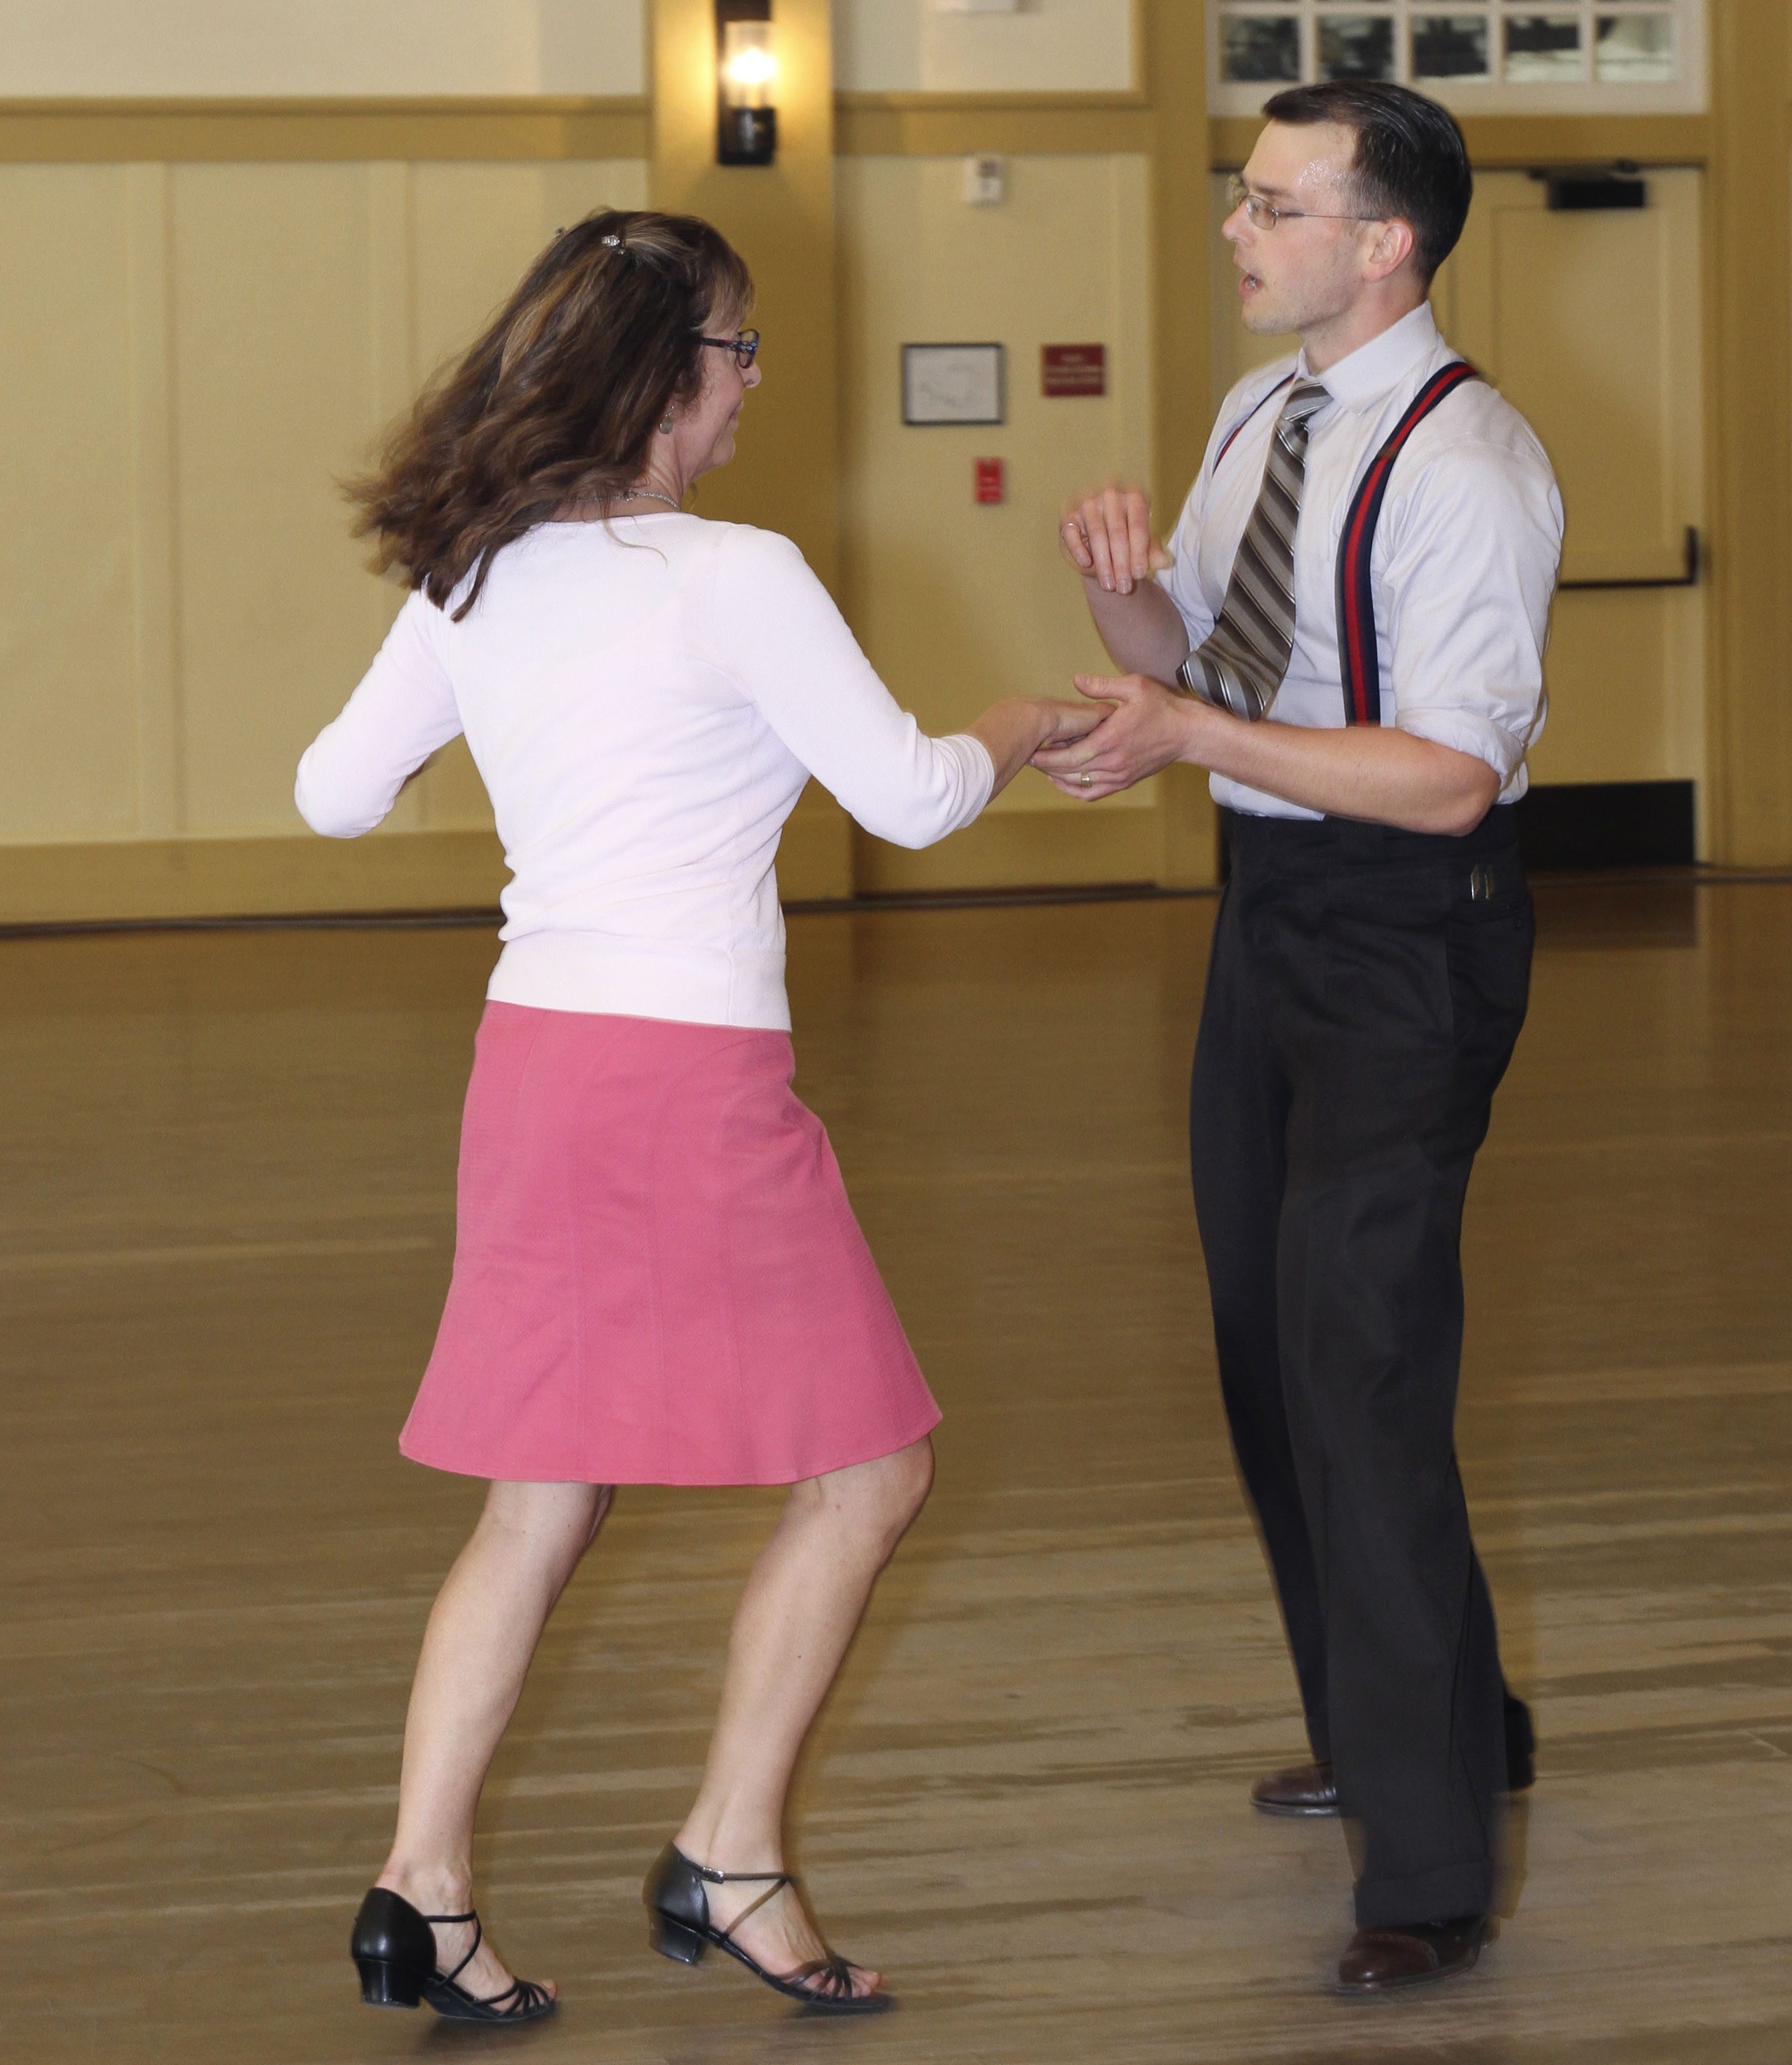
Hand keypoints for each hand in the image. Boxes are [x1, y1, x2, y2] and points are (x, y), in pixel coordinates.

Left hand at [1031, 672, 1200, 798]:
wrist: (1187, 734)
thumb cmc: (1162, 708)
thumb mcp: (1135, 687)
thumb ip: (1103, 686)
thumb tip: (1077, 680)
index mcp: (1111, 740)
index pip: (1070, 755)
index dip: (1047, 755)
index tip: (1031, 748)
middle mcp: (1113, 763)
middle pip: (1069, 772)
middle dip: (1046, 765)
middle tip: (1028, 756)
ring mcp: (1119, 776)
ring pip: (1079, 785)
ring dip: (1057, 777)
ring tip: (1043, 766)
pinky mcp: (1124, 782)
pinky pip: (1093, 793)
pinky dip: (1075, 790)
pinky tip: (1064, 781)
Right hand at [1059, 483, 1172, 596]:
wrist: (1098, 540)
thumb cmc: (1125, 540)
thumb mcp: (1141, 544)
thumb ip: (1152, 551)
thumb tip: (1164, 561)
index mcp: (1134, 496)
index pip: (1138, 526)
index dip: (1139, 553)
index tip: (1139, 575)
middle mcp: (1111, 494)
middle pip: (1118, 533)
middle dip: (1121, 564)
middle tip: (1124, 588)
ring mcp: (1088, 502)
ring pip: (1097, 535)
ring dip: (1103, 564)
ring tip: (1109, 586)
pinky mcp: (1069, 515)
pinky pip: (1072, 534)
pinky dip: (1079, 550)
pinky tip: (1086, 564)